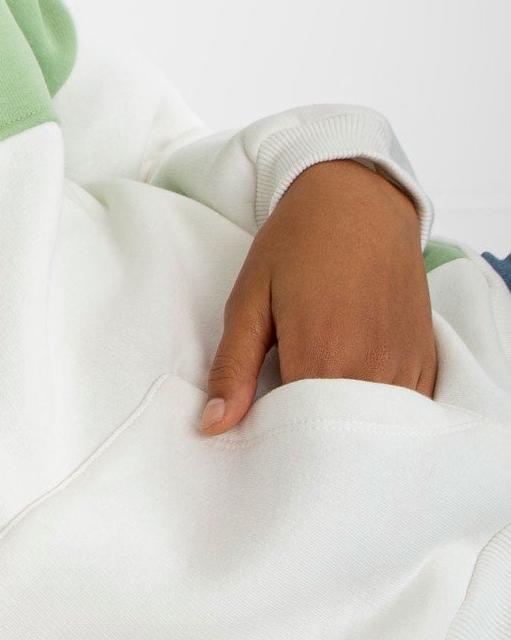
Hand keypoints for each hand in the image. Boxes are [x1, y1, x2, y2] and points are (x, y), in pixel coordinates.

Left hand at [201, 158, 436, 433]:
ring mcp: (405, 364)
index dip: (275, 439)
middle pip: (339, 436)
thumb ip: (232, 368)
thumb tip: (214, 426)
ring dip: (346, 428)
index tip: (258, 431)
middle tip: (285, 418)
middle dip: (309, 439)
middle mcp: (372, 366)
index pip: (299, 434)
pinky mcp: (426, 359)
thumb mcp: (249, 300)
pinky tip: (354, 395)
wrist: (359, 199)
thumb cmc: (297, 244)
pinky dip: (380, 414)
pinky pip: (406, 410)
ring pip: (375, 428)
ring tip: (317, 405)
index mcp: (323, 353)